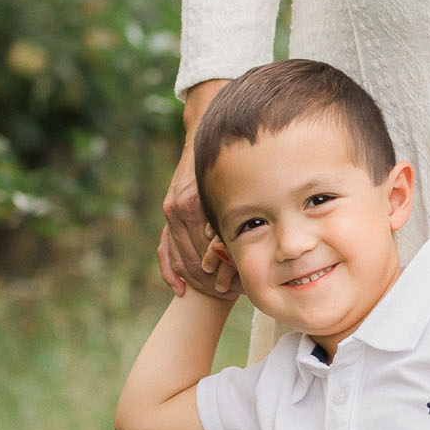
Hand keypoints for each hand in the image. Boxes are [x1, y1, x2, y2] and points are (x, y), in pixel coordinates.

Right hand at [161, 78, 238, 299]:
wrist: (207, 133)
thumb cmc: (237, 163)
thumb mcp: (245, 190)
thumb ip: (246, 216)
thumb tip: (264, 249)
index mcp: (199, 206)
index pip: (210, 254)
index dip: (226, 275)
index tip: (242, 289)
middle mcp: (182, 209)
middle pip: (194, 260)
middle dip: (212, 282)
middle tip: (231, 295)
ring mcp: (173, 211)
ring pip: (180, 258)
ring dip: (197, 280)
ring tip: (217, 293)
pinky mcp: (169, 212)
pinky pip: (165, 248)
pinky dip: (171, 270)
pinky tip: (181, 289)